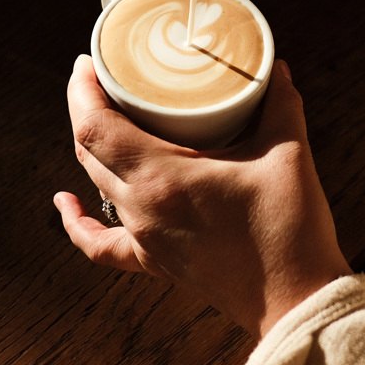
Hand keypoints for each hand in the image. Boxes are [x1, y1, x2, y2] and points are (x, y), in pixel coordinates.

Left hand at [56, 54, 351, 336]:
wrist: (296, 301)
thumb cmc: (289, 232)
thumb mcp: (288, 155)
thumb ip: (279, 105)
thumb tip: (275, 69)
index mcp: (162, 179)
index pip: (94, 127)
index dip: (83, 90)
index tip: (91, 62)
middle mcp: (141, 209)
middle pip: (88, 150)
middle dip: (86, 108)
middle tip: (103, 77)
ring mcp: (144, 237)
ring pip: (95, 183)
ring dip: (94, 147)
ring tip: (105, 117)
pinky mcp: (154, 261)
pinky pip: (100, 242)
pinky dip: (78, 222)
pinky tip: (67, 201)